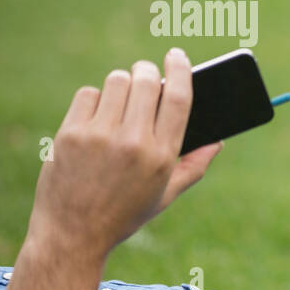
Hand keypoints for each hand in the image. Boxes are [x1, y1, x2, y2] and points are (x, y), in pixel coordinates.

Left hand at [25, 48, 222, 263]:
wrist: (73, 233)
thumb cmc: (123, 214)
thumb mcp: (166, 195)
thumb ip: (195, 166)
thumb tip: (219, 141)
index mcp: (162, 156)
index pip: (178, 98)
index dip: (180, 70)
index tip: (177, 56)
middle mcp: (133, 142)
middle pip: (146, 81)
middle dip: (148, 71)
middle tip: (147, 75)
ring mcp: (99, 136)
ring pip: (116, 81)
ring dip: (123, 83)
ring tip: (122, 99)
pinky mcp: (71, 133)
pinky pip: (89, 94)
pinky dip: (96, 99)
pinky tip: (98, 115)